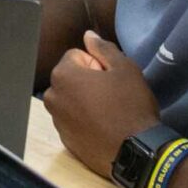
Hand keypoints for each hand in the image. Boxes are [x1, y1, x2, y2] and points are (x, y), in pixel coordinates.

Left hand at [43, 34, 161, 177]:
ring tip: (108, 112)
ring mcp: (56, 121)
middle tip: (111, 95)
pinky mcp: (64, 140)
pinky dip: (83, 120)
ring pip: (70, 99)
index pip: (76, 55)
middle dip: (86, 81)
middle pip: (70, 77)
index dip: (97, 63)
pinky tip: (103, 127)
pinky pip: (72, 120)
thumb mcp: (125, 69)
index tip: (111, 78)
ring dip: (84, 100)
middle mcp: (51, 97)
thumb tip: (87, 35)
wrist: (136, 152)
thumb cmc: (130, 106)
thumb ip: (103, 48)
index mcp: (62, 75)